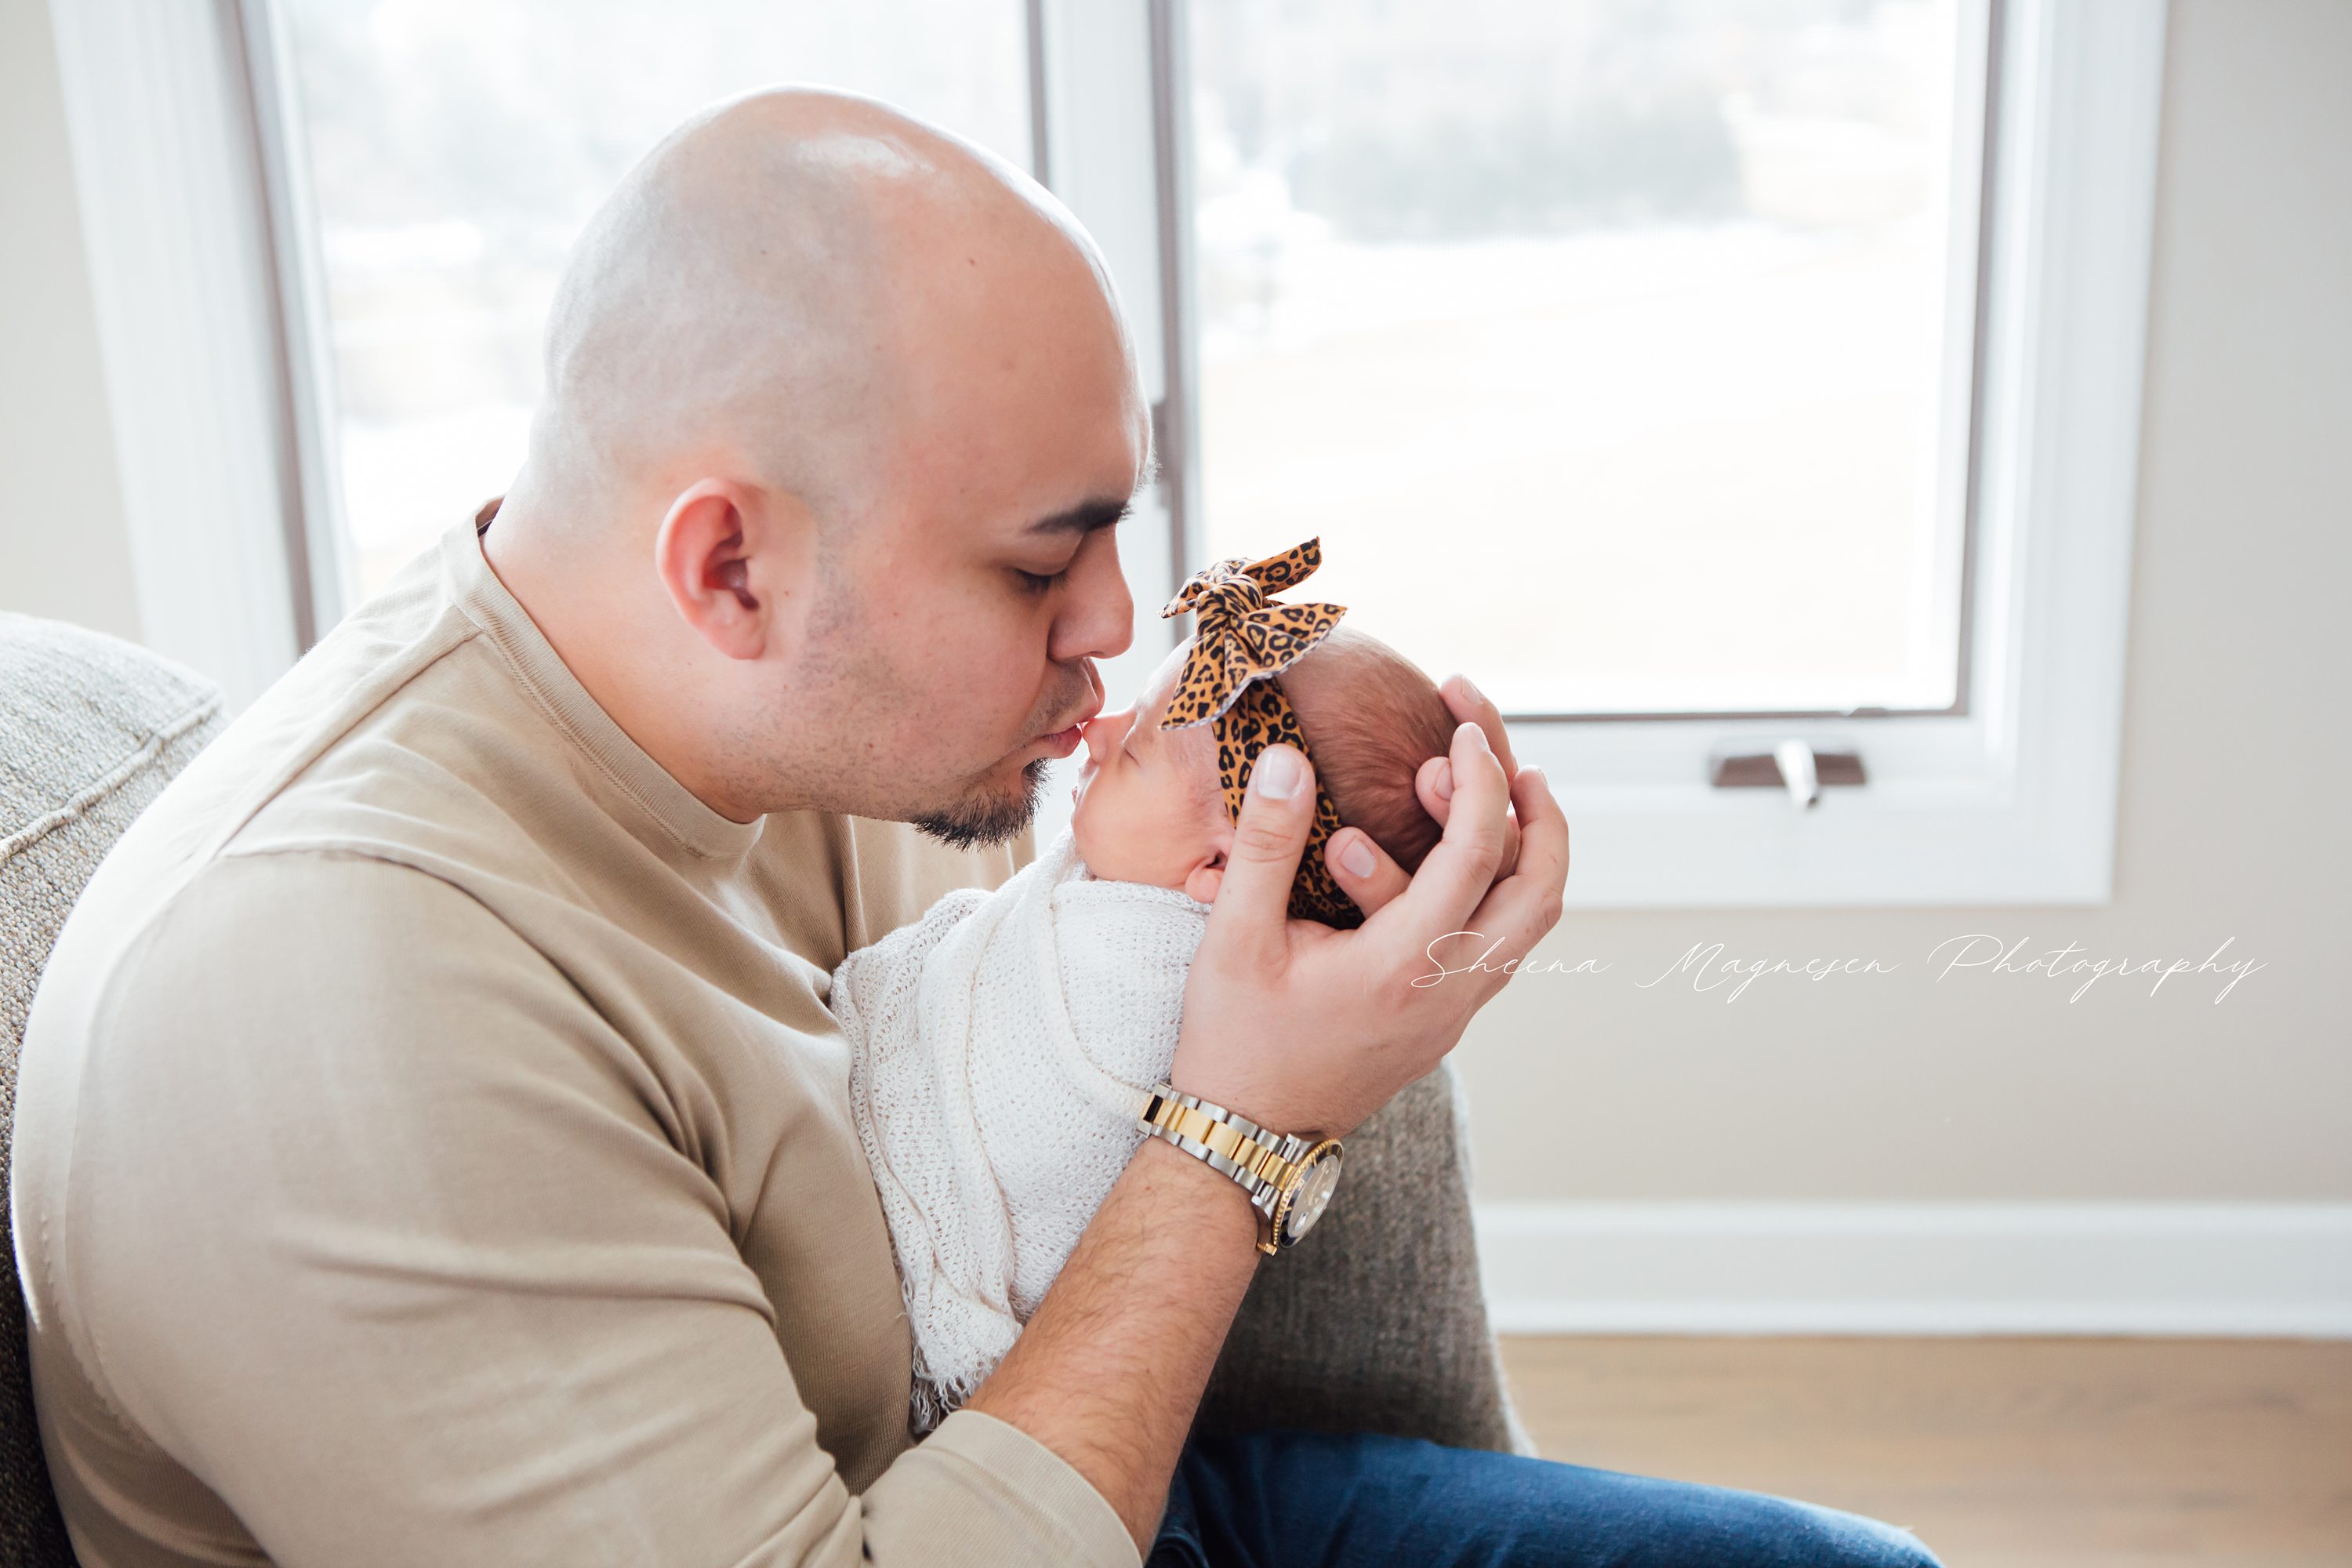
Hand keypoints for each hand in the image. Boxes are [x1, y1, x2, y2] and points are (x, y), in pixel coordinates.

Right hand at [1168, 718, 1568, 1139]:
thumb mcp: (1234, 938)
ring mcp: (1453, 1013)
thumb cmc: (1236, 1041)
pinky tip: (1463, 861)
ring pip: (1530, 926)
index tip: (1463, 729)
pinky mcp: (1443, 1023)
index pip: (1475, 854)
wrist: (1248, 1136)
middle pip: (1542, 894)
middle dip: (1541, 816)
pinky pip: (1500, 947)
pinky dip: (1500, 892)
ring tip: (1501, 796)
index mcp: (1402, 965)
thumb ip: (1266, 845)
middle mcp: (1447, 992)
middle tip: (1513, 759)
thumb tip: (1287, 760)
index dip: (1478, 779)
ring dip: (1529, 855)